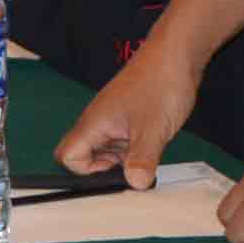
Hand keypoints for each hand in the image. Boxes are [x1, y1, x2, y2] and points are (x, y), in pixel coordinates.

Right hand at [57, 41, 196, 188]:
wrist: (175, 57)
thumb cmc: (159, 85)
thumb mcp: (152, 129)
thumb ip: (141, 160)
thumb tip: (135, 185)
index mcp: (93, 123)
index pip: (67, 156)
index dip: (86, 171)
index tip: (115, 172)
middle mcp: (97, 122)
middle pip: (84, 155)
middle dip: (106, 168)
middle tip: (133, 165)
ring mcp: (112, 120)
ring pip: (105, 150)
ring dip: (123, 159)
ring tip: (147, 151)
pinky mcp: (127, 118)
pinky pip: (121, 141)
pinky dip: (133, 148)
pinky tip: (152, 142)